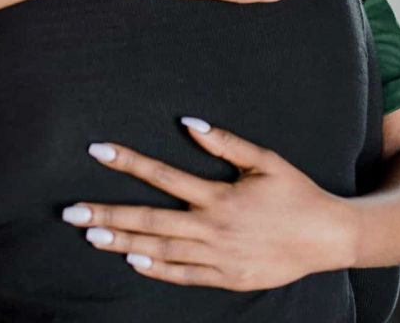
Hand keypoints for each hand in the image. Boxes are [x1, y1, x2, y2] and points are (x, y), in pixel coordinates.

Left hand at [62, 119, 355, 289]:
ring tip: (91, 235)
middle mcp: (212, 227)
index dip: (128, 162)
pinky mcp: (226, 277)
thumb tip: (188, 121)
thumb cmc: (296, 193)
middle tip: (72, 212)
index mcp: (219, 196)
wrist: (328, 238)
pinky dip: (157, 270)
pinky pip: (183, 275)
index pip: (162, 176)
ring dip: (123, 242)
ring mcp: (217, 256)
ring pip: (159, 251)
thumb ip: (225, 142)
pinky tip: (132, 260)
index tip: (97, 151)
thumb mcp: (265, 161)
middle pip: (149, 220)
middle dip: (108, 214)